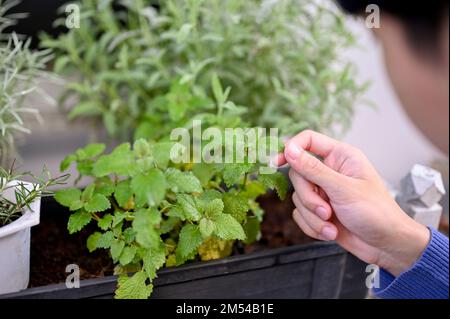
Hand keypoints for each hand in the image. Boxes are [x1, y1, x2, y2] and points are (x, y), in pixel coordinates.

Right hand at [279, 130, 429, 275]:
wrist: (386, 246)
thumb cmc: (376, 212)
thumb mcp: (343, 189)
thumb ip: (313, 169)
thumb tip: (289, 150)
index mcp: (340, 156)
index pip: (308, 140)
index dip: (291, 148)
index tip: (277, 162)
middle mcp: (330, 171)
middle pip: (298, 174)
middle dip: (309, 198)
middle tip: (325, 210)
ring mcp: (323, 192)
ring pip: (298, 197)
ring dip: (313, 216)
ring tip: (332, 226)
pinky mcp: (318, 211)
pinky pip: (300, 214)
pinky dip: (313, 226)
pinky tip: (330, 232)